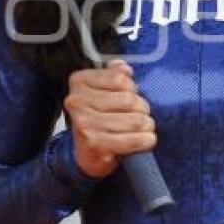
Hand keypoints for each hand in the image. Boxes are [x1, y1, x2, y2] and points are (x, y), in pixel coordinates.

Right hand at [65, 60, 156, 178]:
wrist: (87, 155)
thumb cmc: (99, 119)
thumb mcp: (104, 92)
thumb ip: (115, 76)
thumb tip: (125, 68)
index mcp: (79, 82)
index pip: (120, 79)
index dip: (132, 89)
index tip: (130, 97)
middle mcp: (77, 102)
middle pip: (129, 99)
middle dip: (142, 109)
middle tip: (140, 117)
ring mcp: (84, 124)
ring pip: (135, 119)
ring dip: (146, 126)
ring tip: (143, 129)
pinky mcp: (95, 144)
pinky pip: (133, 139)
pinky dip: (145, 140)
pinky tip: (146, 140)